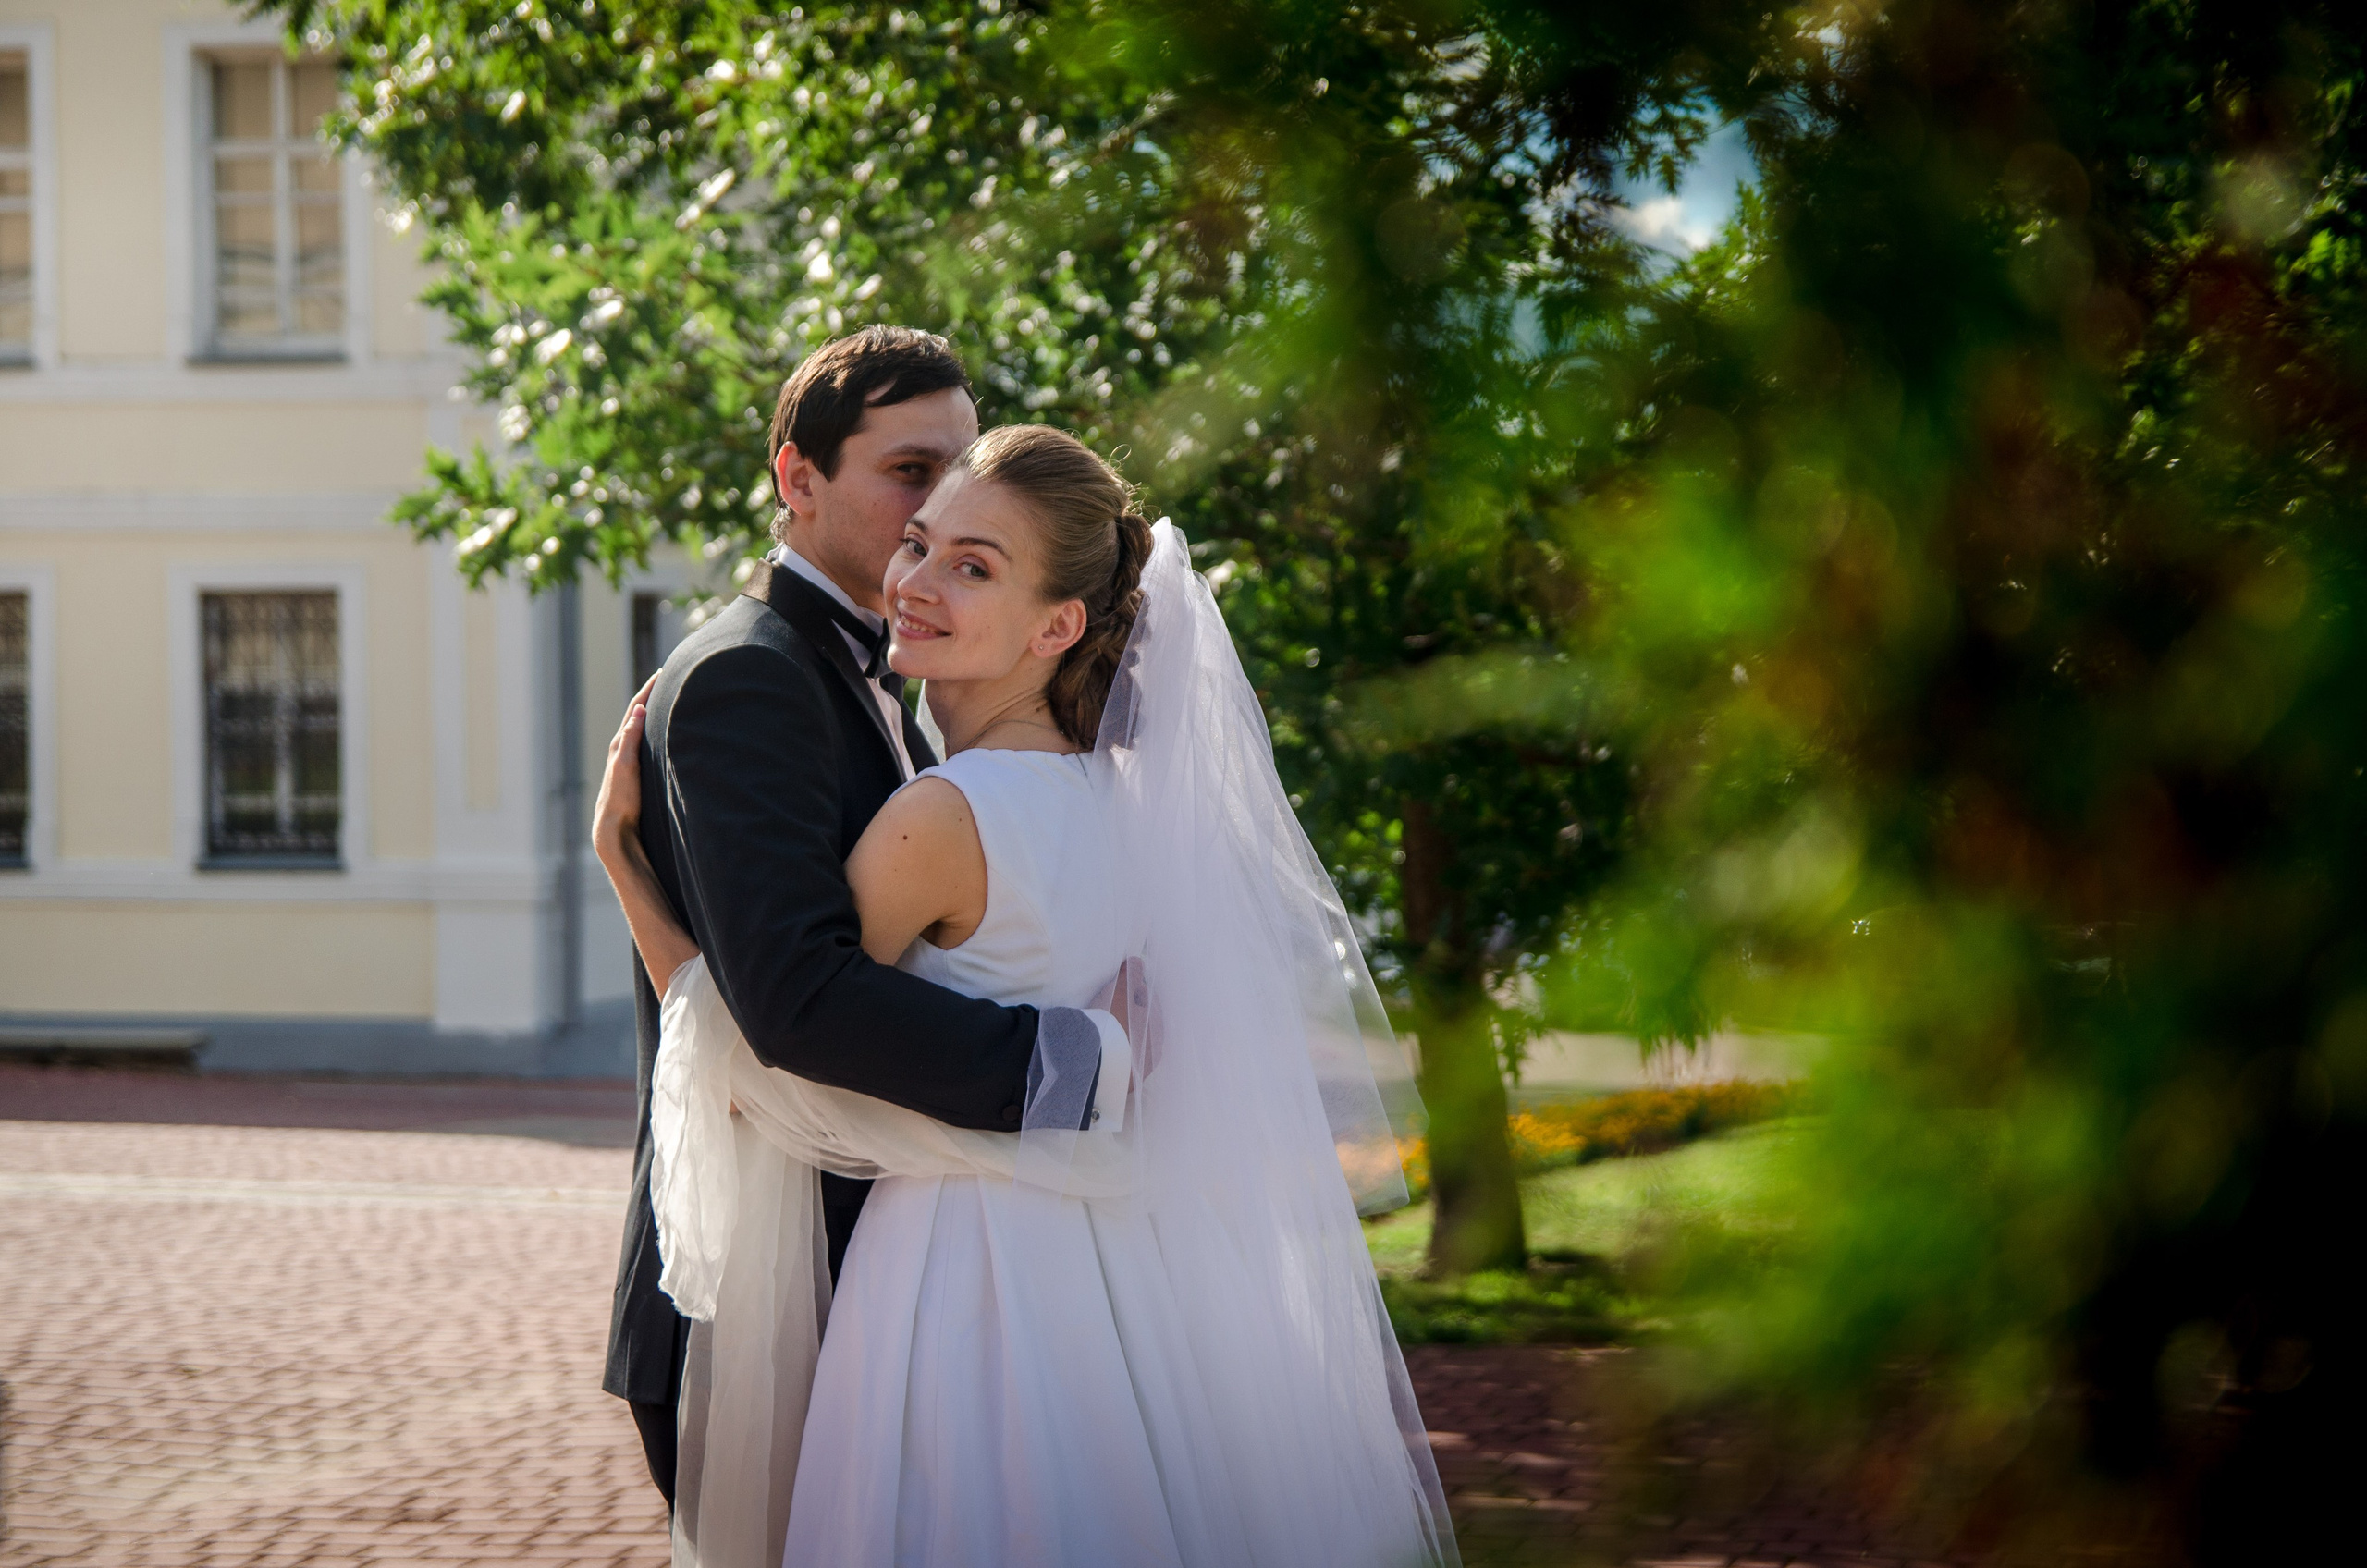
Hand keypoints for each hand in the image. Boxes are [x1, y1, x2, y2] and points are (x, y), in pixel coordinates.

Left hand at [593, 675, 657, 860]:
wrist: (613, 826)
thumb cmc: (621, 797)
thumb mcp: (626, 765)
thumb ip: (631, 738)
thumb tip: (640, 710)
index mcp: (620, 743)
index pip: (636, 709)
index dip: (649, 690)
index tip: (662, 673)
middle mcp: (622, 748)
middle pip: (637, 714)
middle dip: (651, 695)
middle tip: (666, 679)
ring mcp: (627, 759)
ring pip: (640, 729)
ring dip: (651, 712)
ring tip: (665, 701)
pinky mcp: (633, 771)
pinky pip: (643, 743)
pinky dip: (652, 731)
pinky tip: (659, 735)